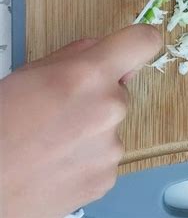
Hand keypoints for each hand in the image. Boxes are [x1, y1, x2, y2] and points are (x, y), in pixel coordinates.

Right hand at [0, 25, 161, 217]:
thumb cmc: (0, 126)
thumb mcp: (32, 71)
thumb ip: (79, 55)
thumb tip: (105, 51)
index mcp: (90, 75)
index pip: (144, 41)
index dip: (141, 40)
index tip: (136, 46)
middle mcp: (109, 108)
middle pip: (120, 90)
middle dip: (98, 96)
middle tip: (60, 110)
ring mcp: (111, 147)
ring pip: (111, 125)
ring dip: (91, 129)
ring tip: (53, 141)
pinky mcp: (107, 177)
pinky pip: (105, 155)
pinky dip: (86, 157)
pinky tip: (57, 161)